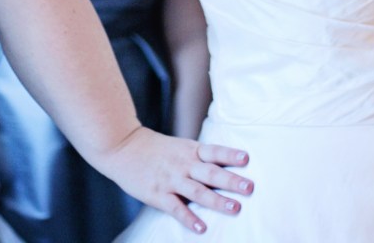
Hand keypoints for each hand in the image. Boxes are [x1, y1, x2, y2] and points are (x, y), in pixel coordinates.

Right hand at [97, 126, 253, 233]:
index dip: (230, 154)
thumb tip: (223, 165)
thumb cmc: (155, 148)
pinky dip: (189, 218)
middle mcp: (183, 163)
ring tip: (235, 208)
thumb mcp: (179, 146)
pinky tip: (201, 228)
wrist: (123, 145)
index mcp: (190, 150)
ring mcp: (171, 179)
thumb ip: (198, 156)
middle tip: (250, 187)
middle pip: (211, 172)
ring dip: (217, 200)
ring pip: (197, 191)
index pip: (214, 151)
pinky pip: (176, 208)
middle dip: (231, 180)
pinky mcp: (157, 193)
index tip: (247, 158)